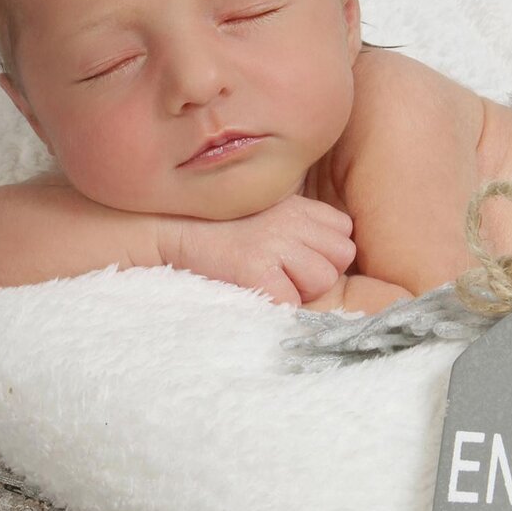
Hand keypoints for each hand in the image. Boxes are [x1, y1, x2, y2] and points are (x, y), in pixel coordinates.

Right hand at [159, 195, 356, 304]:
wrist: (167, 230)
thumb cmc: (218, 229)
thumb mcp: (267, 211)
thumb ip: (300, 226)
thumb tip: (334, 255)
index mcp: (297, 204)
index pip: (344, 233)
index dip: (325, 252)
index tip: (296, 257)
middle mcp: (291, 219)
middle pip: (341, 257)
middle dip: (318, 273)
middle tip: (282, 272)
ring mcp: (274, 243)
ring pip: (323, 280)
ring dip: (299, 290)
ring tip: (266, 280)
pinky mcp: (255, 270)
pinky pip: (292, 302)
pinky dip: (276, 306)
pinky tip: (254, 292)